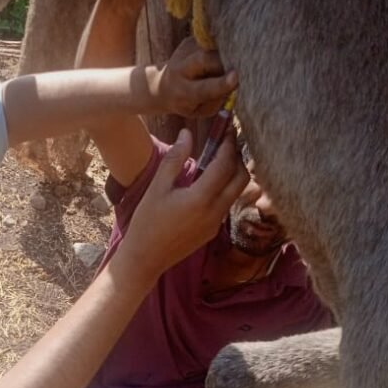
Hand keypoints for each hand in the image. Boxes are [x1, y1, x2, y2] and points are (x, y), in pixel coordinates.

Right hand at [117, 130, 247, 282]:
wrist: (146, 258)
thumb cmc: (147, 221)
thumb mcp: (157, 187)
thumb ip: (175, 159)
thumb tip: (187, 133)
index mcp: (201, 198)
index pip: (225, 164)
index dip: (229, 144)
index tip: (227, 130)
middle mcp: (215, 211)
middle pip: (241, 178)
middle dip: (238, 157)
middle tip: (227, 143)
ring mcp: (217, 223)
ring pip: (237, 192)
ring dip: (233, 173)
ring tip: (219, 159)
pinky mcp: (214, 231)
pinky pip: (227, 204)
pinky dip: (225, 188)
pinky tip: (209, 182)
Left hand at [154, 37, 237, 117]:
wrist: (161, 86)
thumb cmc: (188, 102)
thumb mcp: (201, 110)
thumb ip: (218, 100)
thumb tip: (236, 82)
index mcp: (183, 92)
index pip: (204, 88)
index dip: (221, 83)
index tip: (236, 77)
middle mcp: (180, 70)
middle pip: (204, 59)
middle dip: (225, 61)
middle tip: (241, 65)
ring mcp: (183, 53)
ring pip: (209, 47)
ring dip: (226, 52)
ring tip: (235, 58)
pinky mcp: (188, 41)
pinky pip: (211, 40)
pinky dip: (222, 46)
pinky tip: (225, 51)